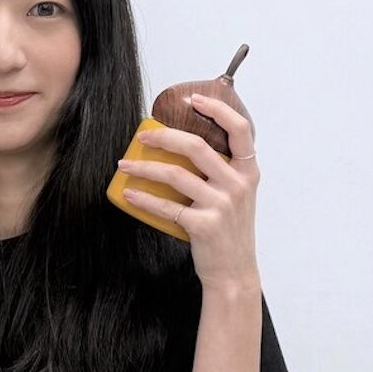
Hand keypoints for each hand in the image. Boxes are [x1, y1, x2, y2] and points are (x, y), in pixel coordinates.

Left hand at [116, 93, 259, 289]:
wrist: (234, 272)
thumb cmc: (229, 231)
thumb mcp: (236, 196)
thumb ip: (222, 171)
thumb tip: (183, 145)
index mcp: (247, 172)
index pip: (240, 129)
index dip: (217, 109)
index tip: (193, 99)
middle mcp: (237, 185)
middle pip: (196, 147)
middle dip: (164, 137)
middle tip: (142, 137)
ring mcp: (221, 205)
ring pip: (175, 175)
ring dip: (144, 168)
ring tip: (125, 165)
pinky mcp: (203, 226)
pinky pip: (166, 206)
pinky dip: (143, 198)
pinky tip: (129, 193)